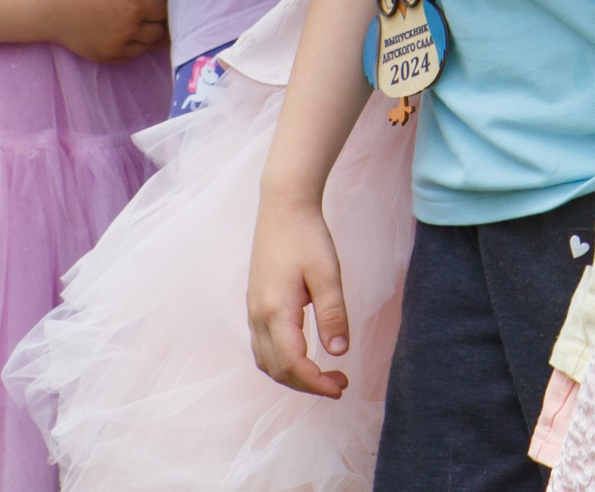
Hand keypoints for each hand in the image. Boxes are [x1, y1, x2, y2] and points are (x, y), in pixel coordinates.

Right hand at [45, 0, 168, 61]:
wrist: (49, 10)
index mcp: (132, 9)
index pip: (163, 10)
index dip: (163, 3)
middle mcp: (128, 32)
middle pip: (160, 31)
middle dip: (159, 21)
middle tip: (151, 11)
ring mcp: (117, 48)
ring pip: (147, 46)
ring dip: (149, 36)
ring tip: (140, 23)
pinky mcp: (106, 58)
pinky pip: (131, 56)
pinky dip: (133, 46)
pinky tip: (126, 34)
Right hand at [249, 192, 351, 399]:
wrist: (283, 207)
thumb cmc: (307, 236)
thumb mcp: (327, 273)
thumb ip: (333, 314)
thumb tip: (339, 351)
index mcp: (275, 310)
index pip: (292, 363)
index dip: (316, 383)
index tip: (341, 387)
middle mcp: (258, 316)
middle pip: (277, 369)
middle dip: (307, 384)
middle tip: (340, 383)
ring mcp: (253, 311)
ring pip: (266, 361)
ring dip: (293, 376)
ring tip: (324, 375)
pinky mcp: (256, 304)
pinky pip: (262, 347)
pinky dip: (282, 362)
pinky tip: (304, 356)